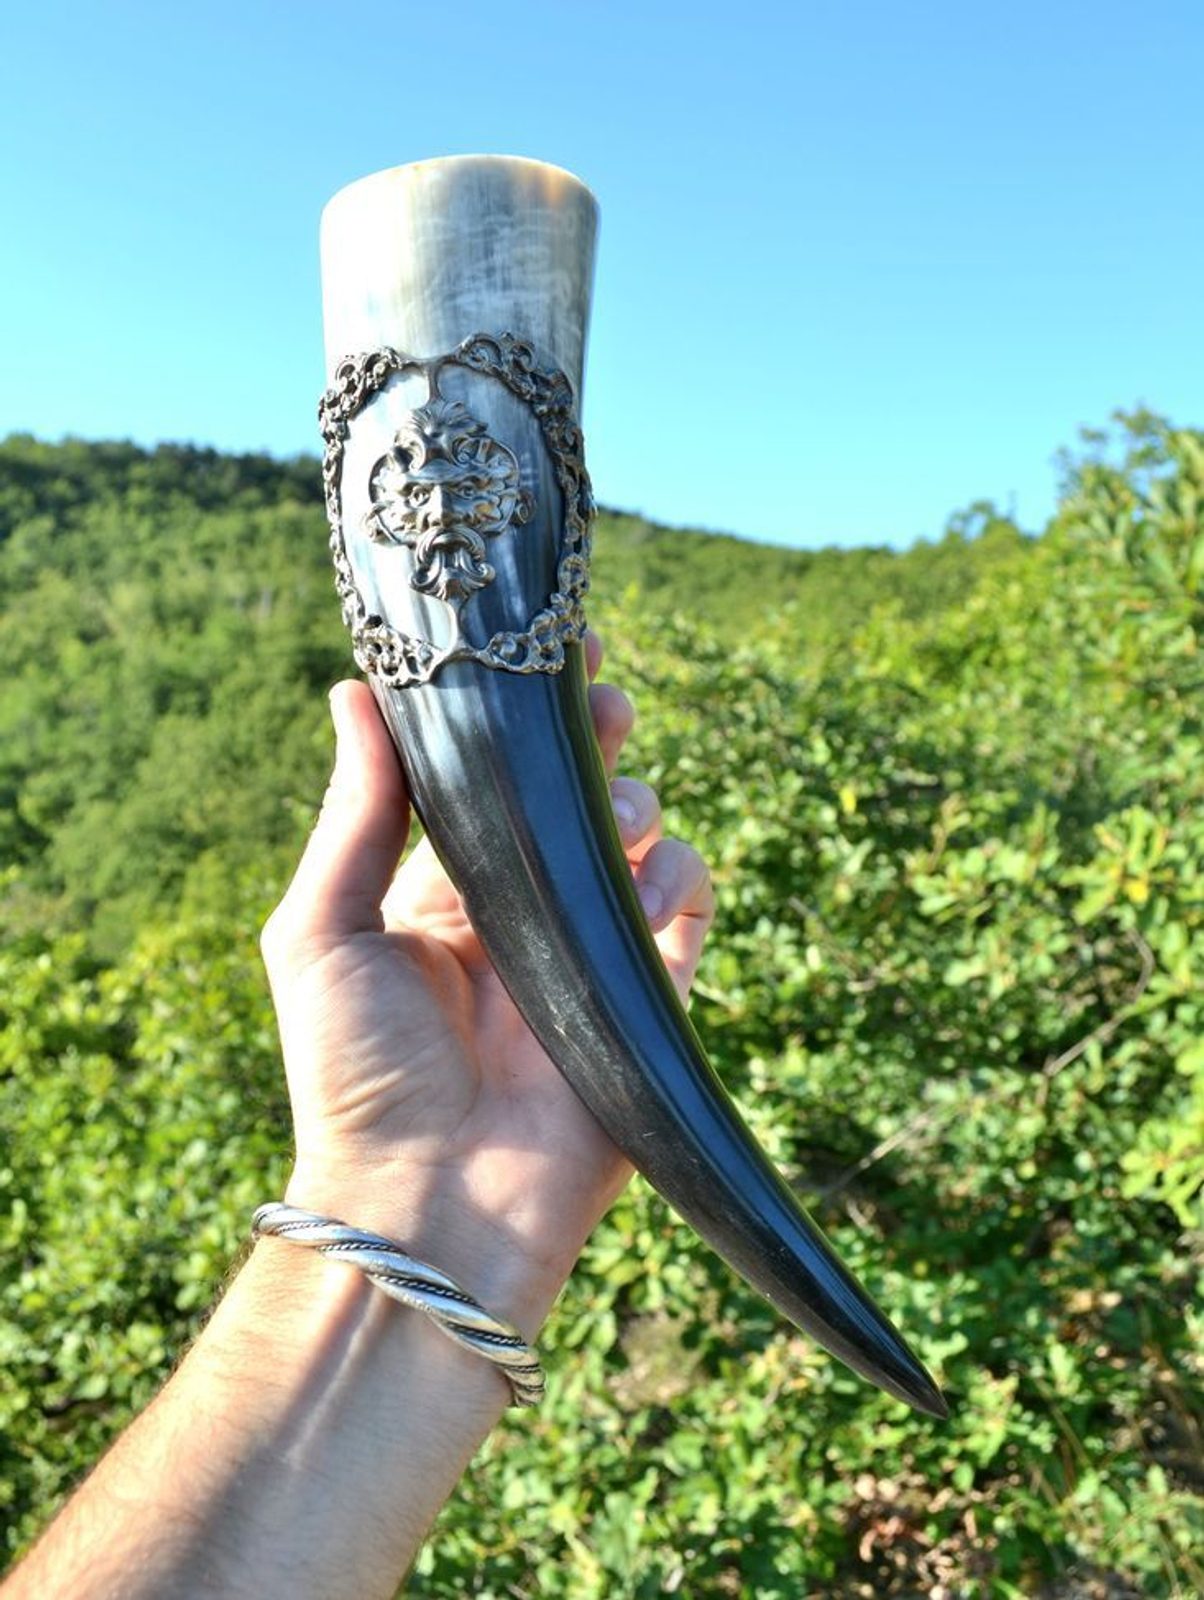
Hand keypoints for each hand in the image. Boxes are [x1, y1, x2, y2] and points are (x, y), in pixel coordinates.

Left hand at [259, 634, 714, 1332]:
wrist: (425, 1204)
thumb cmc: (354, 1073)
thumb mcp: (323, 931)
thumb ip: (353, 814)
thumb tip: (353, 692)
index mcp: (441, 896)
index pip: (493, 787)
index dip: (518, 726)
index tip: (539, 658)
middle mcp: (520, 917)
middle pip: (575, 802)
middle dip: (594, 746)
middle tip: (604, 708)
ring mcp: (585, 961)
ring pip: (639, 847)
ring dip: (637, 812)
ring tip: (616, 820)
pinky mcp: (642, 1008)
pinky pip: (687, 920)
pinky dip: (681, 888)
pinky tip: (651, 888)